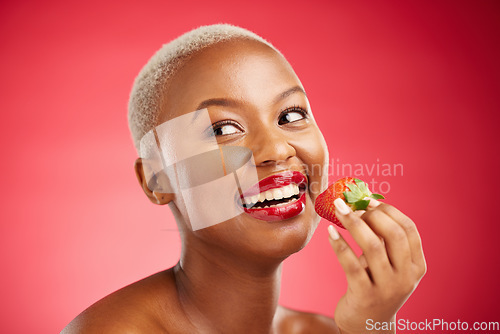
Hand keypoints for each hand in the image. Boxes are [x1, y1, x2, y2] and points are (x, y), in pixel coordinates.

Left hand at [328, 198, 425, 333]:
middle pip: (393, 235)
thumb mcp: (389, 265)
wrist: (368, 325)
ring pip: (372, 247)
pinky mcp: (365, 295)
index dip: (389, 212)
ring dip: (353, 223)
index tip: (370, 202)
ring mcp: (387, 288)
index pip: (409, 230)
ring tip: (339, 209)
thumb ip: (384, 240)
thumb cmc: (376, 286)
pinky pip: (351, 264)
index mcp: (417, 266)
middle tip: (353, 205)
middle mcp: (406, 277)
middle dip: (372, 215)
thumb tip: (365, 205)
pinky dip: (340, 245)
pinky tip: (330, 232)